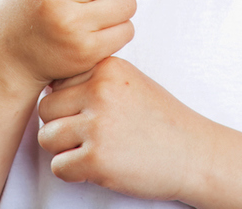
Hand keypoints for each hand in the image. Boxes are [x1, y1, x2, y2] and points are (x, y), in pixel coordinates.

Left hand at [37, 56, 209, 201]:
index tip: (90, 114)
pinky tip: (96, 168)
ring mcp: (99, 125)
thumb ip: (94, 78)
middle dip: (61, 125)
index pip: (58, 81)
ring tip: (90, 151)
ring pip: (47, 137)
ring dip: (63, 150)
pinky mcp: (97, 159)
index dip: (69, 102)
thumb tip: (49, 84)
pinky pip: (58, 166)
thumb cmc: (160, 120)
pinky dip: (72, 173)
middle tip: (87, 137)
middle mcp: (101, 91)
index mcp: (108, 68)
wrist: (194, 154)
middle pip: (47, 108)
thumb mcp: (130, 82)